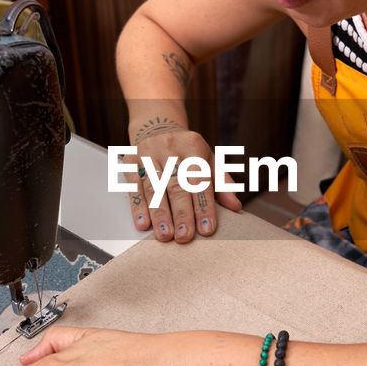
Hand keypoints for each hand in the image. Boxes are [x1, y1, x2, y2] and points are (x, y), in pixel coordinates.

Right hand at [126, 122, 240, 242]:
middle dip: (181, 213)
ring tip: (165, 235)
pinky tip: (143, 224)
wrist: (156, 129)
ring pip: (154, 188)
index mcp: (193, 146)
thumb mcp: (208, 160)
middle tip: (184, 236)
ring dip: (160, 214)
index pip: (200, 180)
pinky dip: (138, 207)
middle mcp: (169, 148)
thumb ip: (222, 183)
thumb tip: (235, 206)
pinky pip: (134, 187)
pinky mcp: (130, 162)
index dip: (204, 206)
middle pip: (176, 185)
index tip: (206, 229)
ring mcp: (148, 154)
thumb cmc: (187, 152)